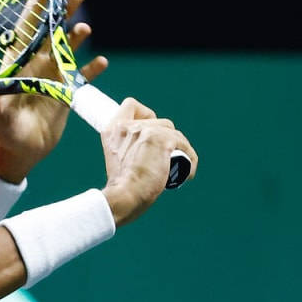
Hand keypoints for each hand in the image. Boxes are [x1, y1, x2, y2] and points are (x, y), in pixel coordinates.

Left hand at [0, 0, 108, 183]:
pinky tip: (102, 61)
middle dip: (62, 13)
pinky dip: (92, 69)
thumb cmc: (0, 130)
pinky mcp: (67, 94)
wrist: (21, 152)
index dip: (34, 11)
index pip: (26, 31)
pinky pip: (82, 77)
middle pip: (52, 33)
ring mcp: (54, 78)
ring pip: (69, 50)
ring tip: (85, 28)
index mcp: (17, 65)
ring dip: (77, 37)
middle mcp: (37, 66)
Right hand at [98, 98, 198, 226]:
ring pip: (175, 133)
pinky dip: (189, 160)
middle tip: (164, 159)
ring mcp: (145, 130)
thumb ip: (126, 148)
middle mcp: (128, 126)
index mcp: (113, 129)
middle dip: (167, 139)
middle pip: (160, 121)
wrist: (125, 196)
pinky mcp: (162, 139)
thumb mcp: (117, 160)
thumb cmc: (122, 187)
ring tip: (177, 169)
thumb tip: (145, 150)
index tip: (148, 133)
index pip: (131, 105)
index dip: (144, 115)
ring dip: (180, 149)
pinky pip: (184, 145)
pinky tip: (185, 175)